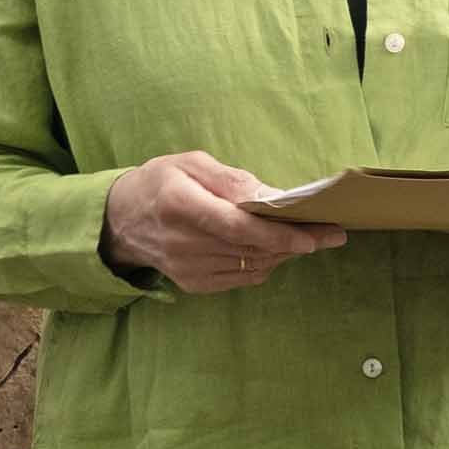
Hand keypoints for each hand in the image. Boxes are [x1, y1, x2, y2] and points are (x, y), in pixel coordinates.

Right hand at [99, 150, 344, 293]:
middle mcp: (181, 241)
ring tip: (301, 236)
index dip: (278, 233)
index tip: (314, 235)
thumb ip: (231, 180)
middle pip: (251, 248)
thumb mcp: (190, 164)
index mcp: (178, 204)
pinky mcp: (193, 283)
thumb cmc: (159, 183)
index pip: (236, 226)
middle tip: (328, 232)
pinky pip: (242, 277)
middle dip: (296, 241)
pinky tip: (268, 249)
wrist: (119, 221)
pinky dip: (263, 263)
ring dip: (282, 252)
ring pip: (252, 265)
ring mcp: (187, 268)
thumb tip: (273, 197)